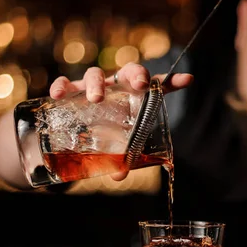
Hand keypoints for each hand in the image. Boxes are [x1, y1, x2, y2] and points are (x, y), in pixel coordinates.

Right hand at [48, 62, 192, 180]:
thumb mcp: (116, 146)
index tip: (188, 81)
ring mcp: (92, 86)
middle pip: (128, 72)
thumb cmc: (105, 135)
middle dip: (135, 75)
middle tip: (138, 86)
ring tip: (95, 99)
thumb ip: (120, 158)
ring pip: (95, 74)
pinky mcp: (70, 90)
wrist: (75, 132)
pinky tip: (58, 95)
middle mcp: (115, 87)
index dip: (172, 82)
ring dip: (97, 84)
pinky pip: (66, 83)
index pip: (156, 86)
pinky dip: (62, 86)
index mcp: (133, 97)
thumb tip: (119, 174)